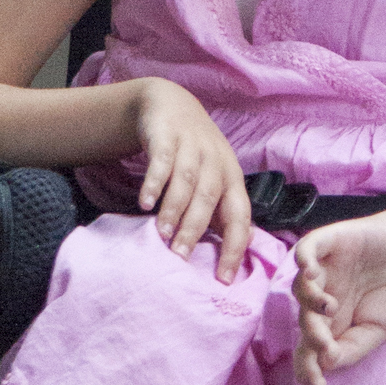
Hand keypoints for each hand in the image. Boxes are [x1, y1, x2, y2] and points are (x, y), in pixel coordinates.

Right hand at [130, 81, 250, 279]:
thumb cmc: (195, 156)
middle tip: (180, 258)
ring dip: (174, 209)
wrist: (171, 105)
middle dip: (196, 230)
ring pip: (186, 181)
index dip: (235, 248)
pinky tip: (145, 203)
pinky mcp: (167, 136)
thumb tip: (231, 252)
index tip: (224, 279)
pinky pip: (162, 160)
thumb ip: (218, 213)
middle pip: (210, 200)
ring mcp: (193, 147)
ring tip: (162, 235)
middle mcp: (217, 163)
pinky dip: (154, 182)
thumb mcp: (213, 181)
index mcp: (233, 180)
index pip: (241, 217)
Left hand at [292, 212, 385, 384]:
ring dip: (309, 301)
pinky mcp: (332, 241)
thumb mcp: (380, 329)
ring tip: (330, 308)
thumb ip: (353, 346)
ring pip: (301, 287)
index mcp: (332, 321)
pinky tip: (310, 273)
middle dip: (312, 337)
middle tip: (329, 347)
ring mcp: (325, 269)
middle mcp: (323, 296)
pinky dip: (304, 260)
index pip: (309, 348)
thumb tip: (326, 364)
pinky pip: (307, 249)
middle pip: (302, 320)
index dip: (307, 369)